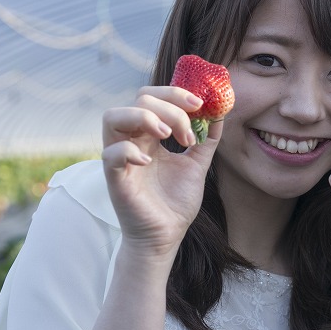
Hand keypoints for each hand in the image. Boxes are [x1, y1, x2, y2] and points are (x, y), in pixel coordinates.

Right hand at [101, 85, 220, 262]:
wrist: (166, 235)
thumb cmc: (175, 202)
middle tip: (187, 134)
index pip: (152, 97)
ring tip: (167, 136)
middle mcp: (132, 141)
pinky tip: (150, 161)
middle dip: (169, 108)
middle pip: (138, 100)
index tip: (199, 104)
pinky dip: (129, 151)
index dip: (174, 93)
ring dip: (144, 118)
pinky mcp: (114, 178)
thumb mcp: (197, 165)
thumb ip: (206, 141)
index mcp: (149, 136)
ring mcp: (120, 158)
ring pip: (113, 116)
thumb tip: (220, 115)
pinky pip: (110, 153)